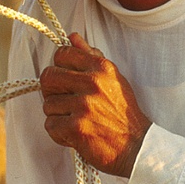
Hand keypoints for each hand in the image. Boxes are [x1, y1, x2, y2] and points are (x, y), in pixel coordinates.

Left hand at [39, 32, 151, 177]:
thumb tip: (72, 36)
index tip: (65, 79)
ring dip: (58, 115)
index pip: (62, 54)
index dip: (58, 67)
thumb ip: (91, 55)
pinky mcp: (77, 127)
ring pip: (48, 104)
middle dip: (52, 91)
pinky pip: (50, 125)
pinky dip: (59, 133)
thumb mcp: (112, 78)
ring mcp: (84, 105)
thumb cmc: (123, 112)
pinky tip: (74, 133)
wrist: (137, 146)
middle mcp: (93, 83)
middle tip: (64, 101)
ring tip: (75, 120)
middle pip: (48, 77)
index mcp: (101, 68)